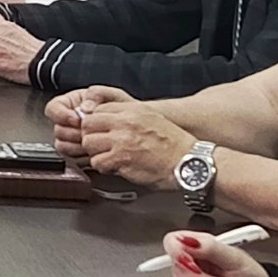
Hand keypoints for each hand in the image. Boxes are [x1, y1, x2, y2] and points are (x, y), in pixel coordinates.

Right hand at [45, 85, 134, 158]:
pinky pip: (73, 159)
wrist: (133, 127)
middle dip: (73, 133)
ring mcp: (72, 140)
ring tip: (93, 141)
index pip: (52, 109)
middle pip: (58, 130)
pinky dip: (84, 157)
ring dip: (78, 145)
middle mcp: (68, 123)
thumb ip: (96, 94)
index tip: (76, 119)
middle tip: (87, 132)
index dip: (61, 115)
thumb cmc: (121, 109)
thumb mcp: (111, 95)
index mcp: (70, 105)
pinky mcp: (78, 155)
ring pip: (62, 146)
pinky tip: (95, 151)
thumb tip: (84, 107)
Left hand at [78, 100, 194, 185]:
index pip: (97, 109)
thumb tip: (107, 119)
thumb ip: (129, 116)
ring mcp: (121, 140)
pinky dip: (104, 167)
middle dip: (91, 136)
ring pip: (89, 144)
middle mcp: (125, 122)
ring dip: (96, 153)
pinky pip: (97, 162)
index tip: (99, 131)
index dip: (95, 122)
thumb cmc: (174, 145)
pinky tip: (116, 167)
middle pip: (87, 125)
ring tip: (109, 157)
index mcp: (133, 110)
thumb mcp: (152, 118)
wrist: (190, 163)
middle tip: (100, 145)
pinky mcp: (121, 159)